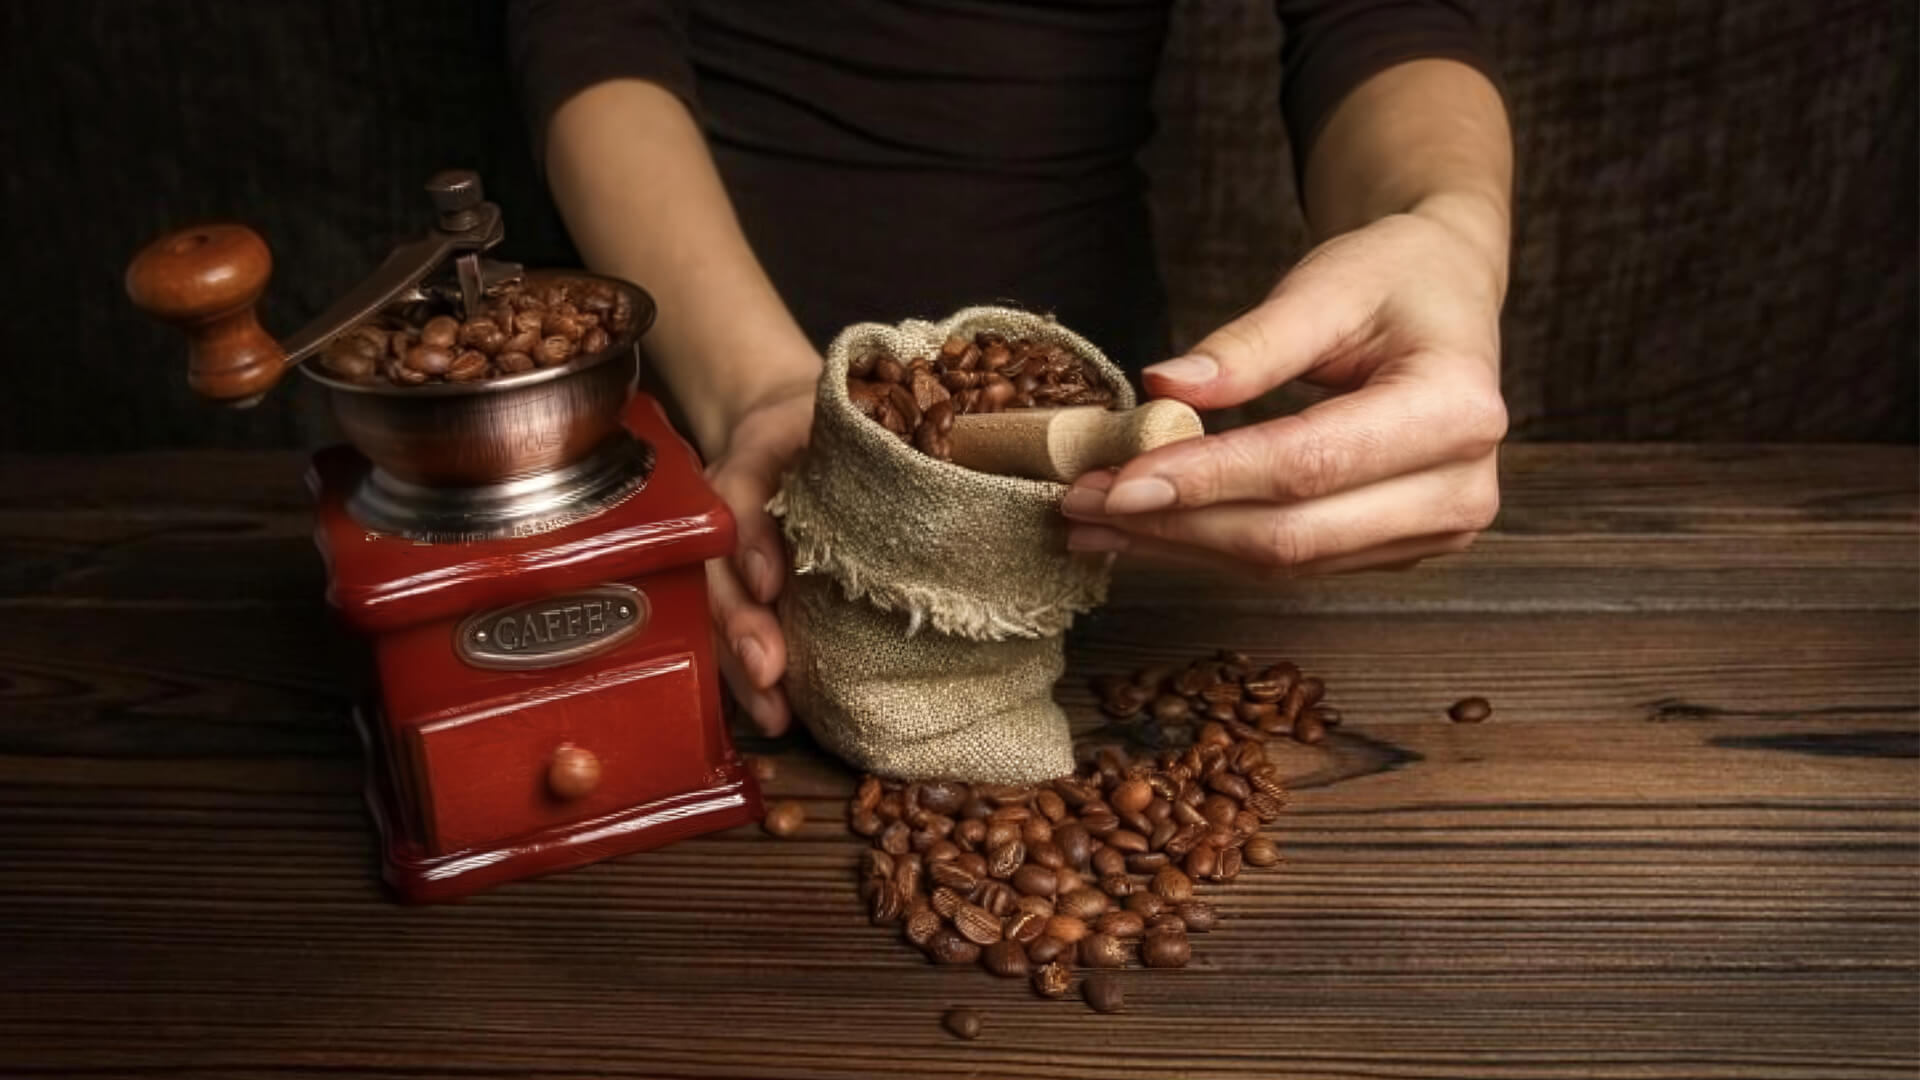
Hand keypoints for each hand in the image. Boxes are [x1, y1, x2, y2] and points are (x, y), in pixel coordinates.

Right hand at [704, 381, 814, 734]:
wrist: (783, 426)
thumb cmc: (814, 427)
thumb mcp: (824, 418)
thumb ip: (841, 433)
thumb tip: (875, 484)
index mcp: (744, 467)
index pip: (739, 499)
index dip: (751, 541)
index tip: (770, 582)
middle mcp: (717, 519)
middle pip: (716, 574)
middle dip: (739, 626)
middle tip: (768, 670)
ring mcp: (717, 559)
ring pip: (715, 616)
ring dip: (740, 669)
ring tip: (772, 713)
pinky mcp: (733, 593)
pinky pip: (728, 639)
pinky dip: (747, 681)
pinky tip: (774, 715)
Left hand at [1060, 208, 1507, 575]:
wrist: (1446, 293)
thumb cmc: (1396, 276)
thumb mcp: (1328, 284)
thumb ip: (1250, 344)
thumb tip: (1163, 386)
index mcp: (1456, 410)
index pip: (1308, 462)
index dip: (1207, 479)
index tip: (1117, 480)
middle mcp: (1459, 488)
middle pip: (1293, 533)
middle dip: (1177, 524)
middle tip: (1081, 504)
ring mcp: (1432, 531)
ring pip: (1286, 561)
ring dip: (1181, 545)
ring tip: (1094, 521)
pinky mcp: (1395, 548)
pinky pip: (1293, 561)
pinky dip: (1212, 545)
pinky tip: (1146, 529)